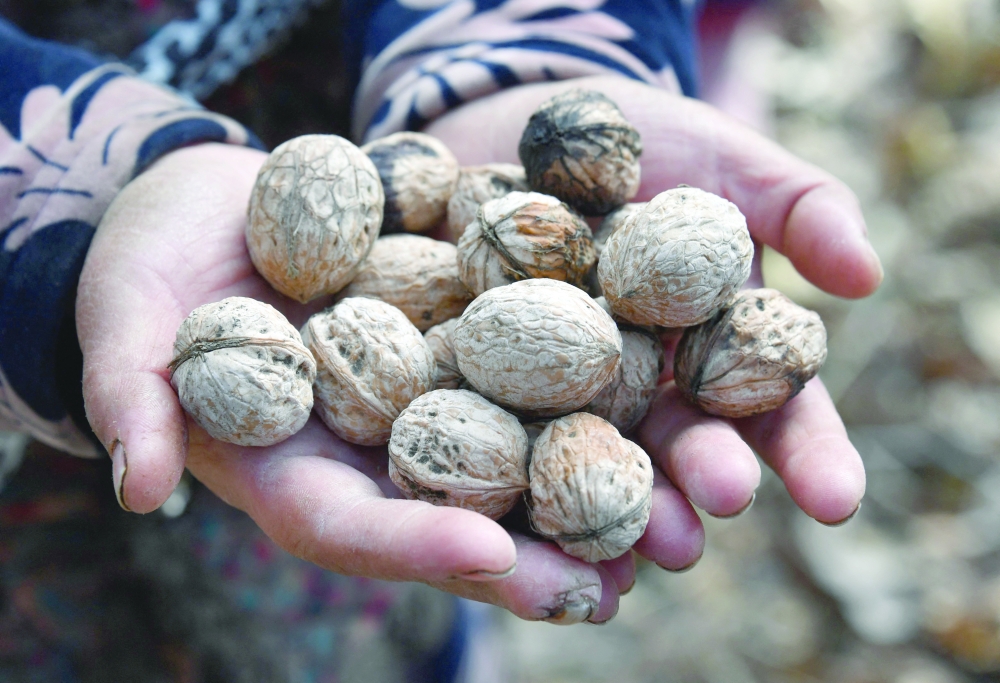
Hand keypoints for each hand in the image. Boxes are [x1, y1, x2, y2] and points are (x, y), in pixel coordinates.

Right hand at [76, 142, 642, 624]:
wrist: (212, 203)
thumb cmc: (155, 265)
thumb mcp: (128, 317)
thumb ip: (134, 392)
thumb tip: (137, 483)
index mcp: (292, 465)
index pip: (349, 526)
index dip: (413, 546)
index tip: (485, 555)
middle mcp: (369, 446)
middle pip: (449, 515)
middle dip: (527, 556)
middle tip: (608, 588)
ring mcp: (420, 395)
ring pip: (505, 457)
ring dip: (582, 492)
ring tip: (663, 522)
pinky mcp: (456, 337)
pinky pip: (524, 369)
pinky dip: (586, 387)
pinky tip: (655, 392)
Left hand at [425, 75, 876, 561]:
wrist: (532, 126)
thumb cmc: (650, 144)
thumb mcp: (732, 164)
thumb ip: (803, 209)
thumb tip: (866, 275)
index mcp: (716, 350)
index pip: (774, 411)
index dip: (808, 456)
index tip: (836, 499)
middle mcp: (646, 384)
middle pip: (681, 444)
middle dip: (701, 478)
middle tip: (713, 506)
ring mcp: (566, 387)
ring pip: (595, 454)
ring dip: (612, 499)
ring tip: (623, 536)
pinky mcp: (488, 376)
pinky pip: (498, 420)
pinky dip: (508, 463)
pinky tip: (514, 508)